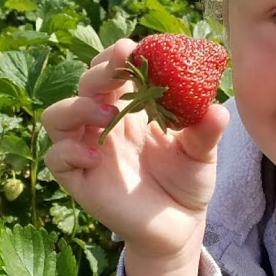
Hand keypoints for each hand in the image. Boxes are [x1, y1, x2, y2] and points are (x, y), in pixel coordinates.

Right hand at [42, 39, 229, 264]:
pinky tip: (93, 155)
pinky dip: (68, 151)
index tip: (134, 50)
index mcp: (130, 107)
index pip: (111, 70)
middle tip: (120, 69)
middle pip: (83, 85)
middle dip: (99, 72)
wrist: (179, 226)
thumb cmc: (187, 182)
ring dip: (78, 107)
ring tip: (108, 114)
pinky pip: (57, 158)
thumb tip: (218, 110)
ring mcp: (87, 150)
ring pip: (57, 116)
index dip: (117, 56)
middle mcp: (103, 124)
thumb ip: (206, 130)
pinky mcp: (79, 179)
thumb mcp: (202, 153)